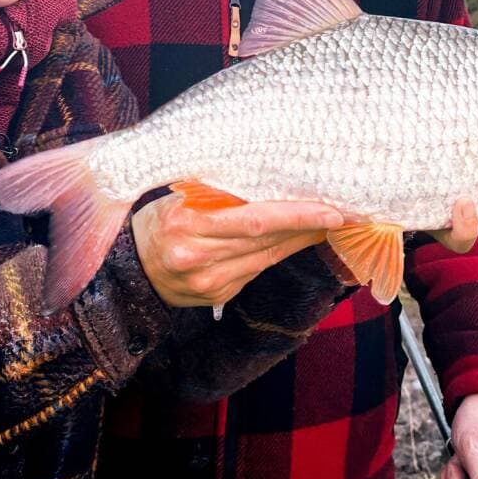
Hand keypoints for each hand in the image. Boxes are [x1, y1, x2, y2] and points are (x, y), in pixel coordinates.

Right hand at [131, 195, 343, 308]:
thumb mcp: (180, 198)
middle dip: (309, 225)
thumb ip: (220, 194)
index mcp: (187, 224)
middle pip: (267, 239)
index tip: (331, 208)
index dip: (297, 214)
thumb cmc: (160, 220)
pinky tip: (298, 239)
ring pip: (267, 256)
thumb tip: (276, 181)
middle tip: (346, 213)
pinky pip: (256, 270)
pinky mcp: (216, 296)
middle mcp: (198, 256)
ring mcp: (209, 282)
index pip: (255, 218)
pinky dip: (280, 253)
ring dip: (301, 239)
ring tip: (331, 222)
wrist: (131, 268)